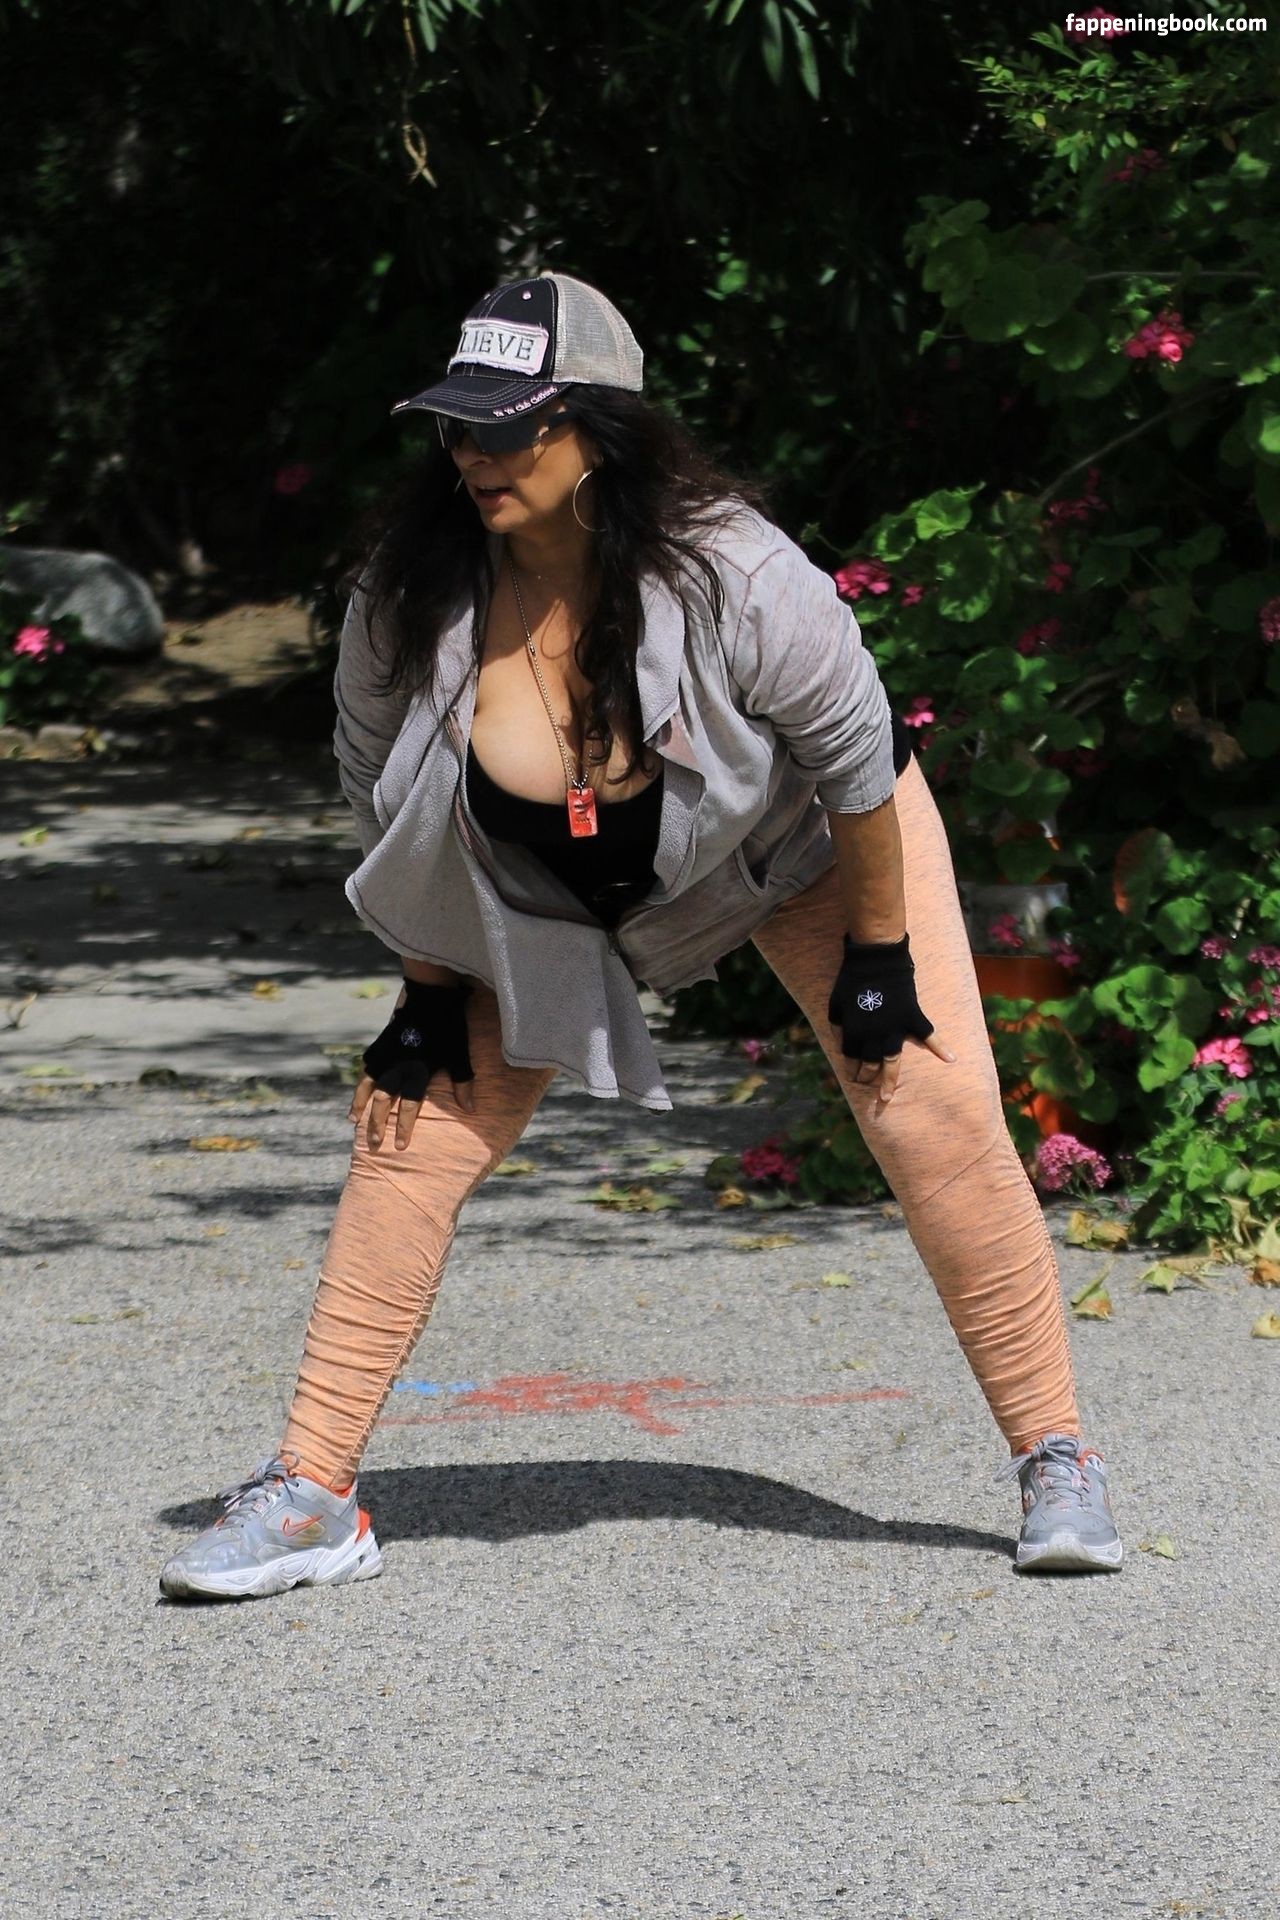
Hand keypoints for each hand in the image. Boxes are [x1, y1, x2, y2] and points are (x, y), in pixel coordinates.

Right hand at [348, 978, 475, 1149]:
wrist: (430, 997)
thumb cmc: (448, 1028)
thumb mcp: (459, 1056)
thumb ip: (463, 1083)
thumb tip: (470, 1109)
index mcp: (417, 1071)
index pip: (408, 1106)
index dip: (403, 1127)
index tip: (399, 1146)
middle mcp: (397, 1067)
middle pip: (382, 1101)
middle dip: (376, 1123)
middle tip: (374, 1143)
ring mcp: (385, 1056)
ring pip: (367, 1086)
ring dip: (360, 1105)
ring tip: (354, 1121)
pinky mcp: (380, 1045)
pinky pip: (366, 1068)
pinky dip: (361, 1082)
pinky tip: (358, 1092)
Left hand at [827, 931, 956, 1111]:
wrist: (876, 959)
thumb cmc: (852, 980)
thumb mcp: (836, 1004)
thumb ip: (838, 1026)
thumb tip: (840, 1043)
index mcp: (854, 1032)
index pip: (850, 1058)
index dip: (850, 1068)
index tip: (851, 1076)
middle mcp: (874, 1036)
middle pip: (869, 1064)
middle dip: (866, 1077)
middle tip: (866, 1084)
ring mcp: (895, 1029)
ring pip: (892, 1062)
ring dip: (888, 1081)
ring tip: (886, 1097)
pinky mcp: (913, 1018)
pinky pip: (929, 1036)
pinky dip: (941, 1047)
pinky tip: (951, 1060)